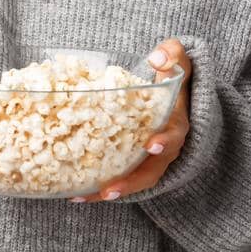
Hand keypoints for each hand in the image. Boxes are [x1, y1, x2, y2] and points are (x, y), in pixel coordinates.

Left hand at [69, 38, 191, 201]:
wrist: (175, 103)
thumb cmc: (171, 83)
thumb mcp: (176, 63)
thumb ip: (172, 55)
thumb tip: (157, 57)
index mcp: (175, 123)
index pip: (173, 134)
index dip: (164, 140)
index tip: (150, 144)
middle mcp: (165, 148)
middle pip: (151, 170)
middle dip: (130, 181)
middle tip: (110, 189)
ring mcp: (151, 162)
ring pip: (134, 183)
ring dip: (111, 191)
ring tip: (84, 196)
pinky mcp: (135, 168)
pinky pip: (120, 183)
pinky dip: (99, 191)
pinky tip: (74, 194)